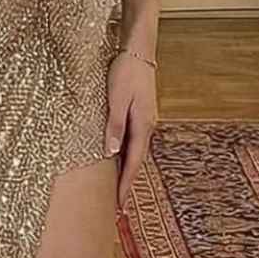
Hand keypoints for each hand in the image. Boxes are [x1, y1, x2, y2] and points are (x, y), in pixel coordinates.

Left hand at [104, 50, 156, 213]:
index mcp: (142, 126)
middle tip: (118, 206)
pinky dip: (126, 156)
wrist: (138, 51)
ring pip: (135, 152)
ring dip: (127, 171)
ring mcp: (144, 121)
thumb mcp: (116, 99)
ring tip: (118, 189)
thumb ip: (114, 126)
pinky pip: (133, 142)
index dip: (125, 185)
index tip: (119, 205)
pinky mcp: (140, 114)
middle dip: (127, 183)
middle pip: (136, 162)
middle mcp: (146, 126)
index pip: (133, 163)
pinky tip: (119, 160)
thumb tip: (111, 152)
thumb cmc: (125, 72)